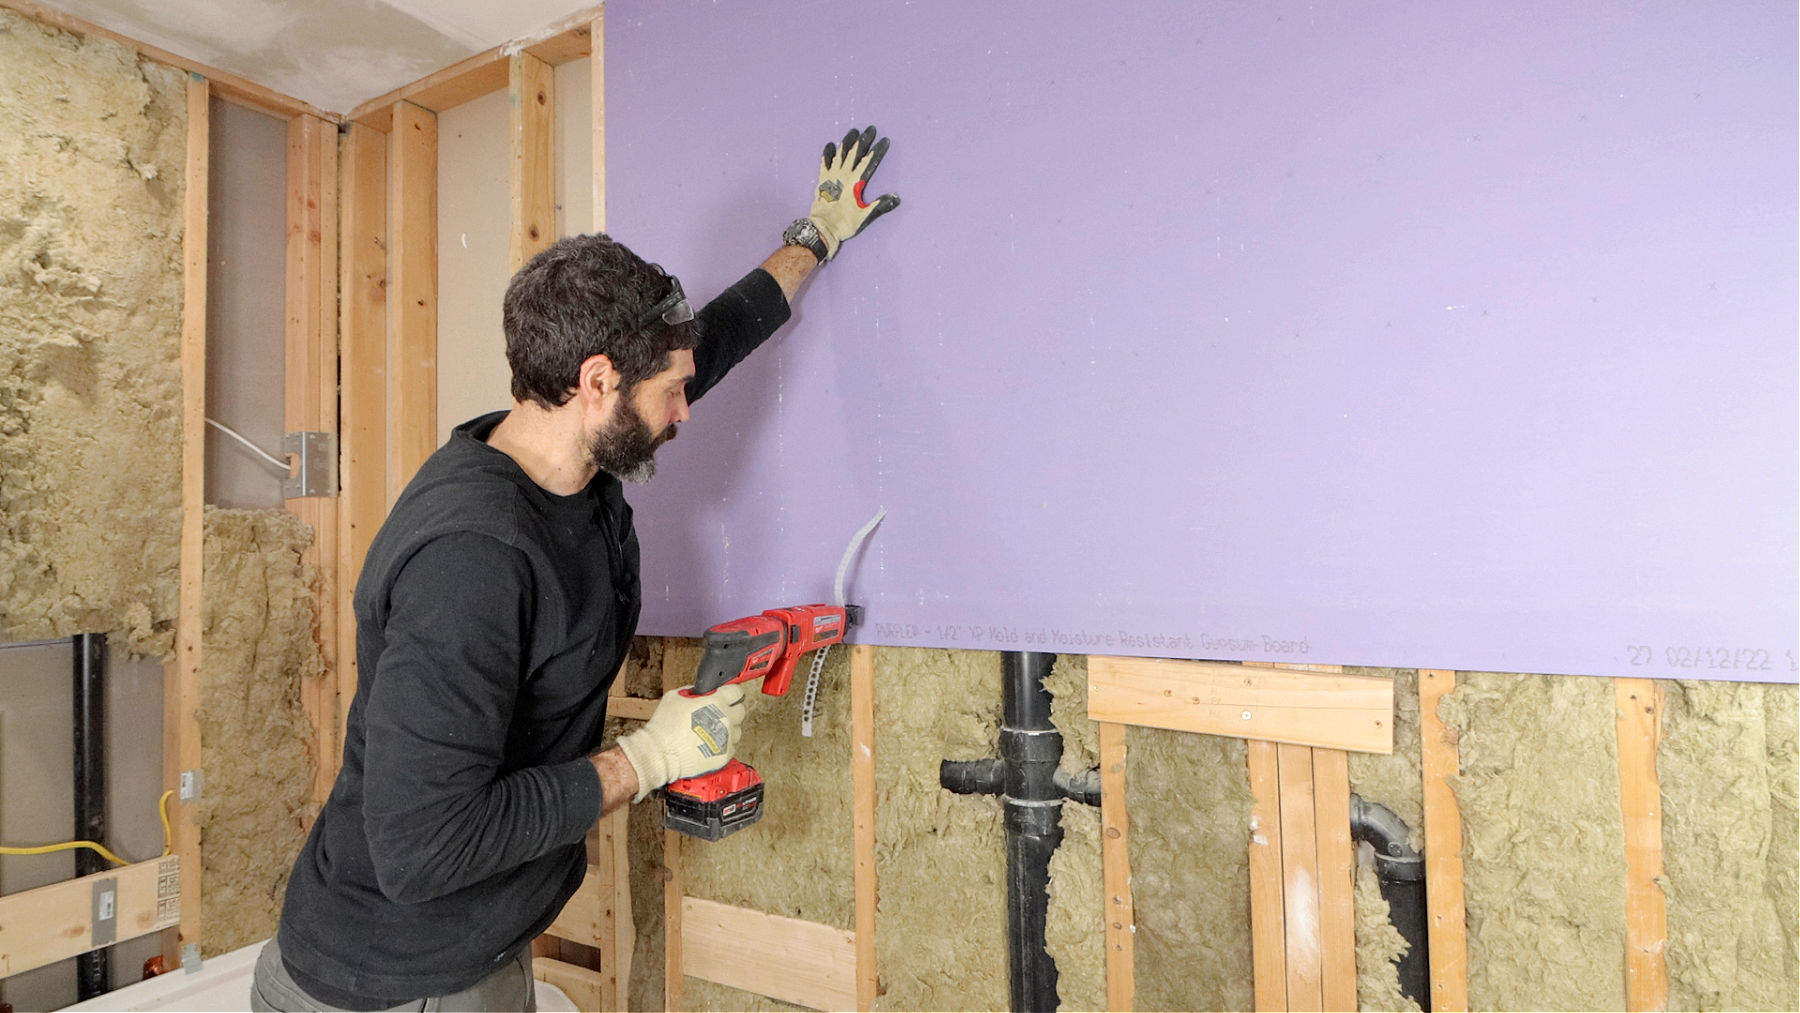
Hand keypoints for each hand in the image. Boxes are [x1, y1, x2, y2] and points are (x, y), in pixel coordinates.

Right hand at [616, 685, 747, 801]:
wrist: (660, 753)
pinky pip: (731, 747)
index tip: (729, 695)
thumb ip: (694, 691)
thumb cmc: (665, 726)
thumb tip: (702, 692)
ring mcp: (727, 739)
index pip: (736, 691)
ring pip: (737, 730)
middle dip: (731, 709)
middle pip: (740, 710)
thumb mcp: (675, 696)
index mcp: (716, 702)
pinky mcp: (724, 756)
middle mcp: (725, 719)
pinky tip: (711, 743)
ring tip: (712, 730)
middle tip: (718, 713)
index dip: (731, 692)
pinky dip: (723, 744)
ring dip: (728, 728)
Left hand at [808, 126, 900, 259]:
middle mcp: (843, 176)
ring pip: (840, 154)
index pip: (868, 162)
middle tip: (870, 129)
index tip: (884, 140)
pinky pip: (824, 163)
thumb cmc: (844, 223)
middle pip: (854, 153)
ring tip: (853, 131)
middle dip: (863, 140)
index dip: (877, 150)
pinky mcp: (822, 181)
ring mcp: (831, 177)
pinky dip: (828, 153)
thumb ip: (880, 205)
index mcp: (855, 182)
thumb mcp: (865, 215)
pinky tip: (830, 145)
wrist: (822, 228)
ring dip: (847, 142)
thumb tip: (895, 197)